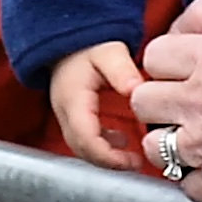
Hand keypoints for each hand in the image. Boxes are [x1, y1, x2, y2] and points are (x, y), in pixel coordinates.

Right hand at [46, 43, 147, 170]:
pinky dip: (101, 147)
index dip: (108, 156)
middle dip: (108, 162)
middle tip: (136, 163)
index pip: (86, 139)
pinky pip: (83, 140)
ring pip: (81, 148)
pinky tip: (120, 141)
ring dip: (105, 157)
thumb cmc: (89, 44)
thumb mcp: (109, 52)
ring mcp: (65, 115)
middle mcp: (64, 111)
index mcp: (73, 99)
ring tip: (131, 158)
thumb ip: (123, 71)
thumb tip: (136, 91)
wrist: (69, 38)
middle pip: (82, 149)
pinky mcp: (71, 116)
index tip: (131, 161)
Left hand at [128, 0, 201, 201]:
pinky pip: (187, 186)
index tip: (187, 67)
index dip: (171, 60)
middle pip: (144, 100)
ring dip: (170, 144)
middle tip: (185, 104)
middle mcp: (199, 101)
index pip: (156, 55)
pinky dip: (199, 181)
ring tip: (195, 141)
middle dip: (160, 101)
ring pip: (154, 146)